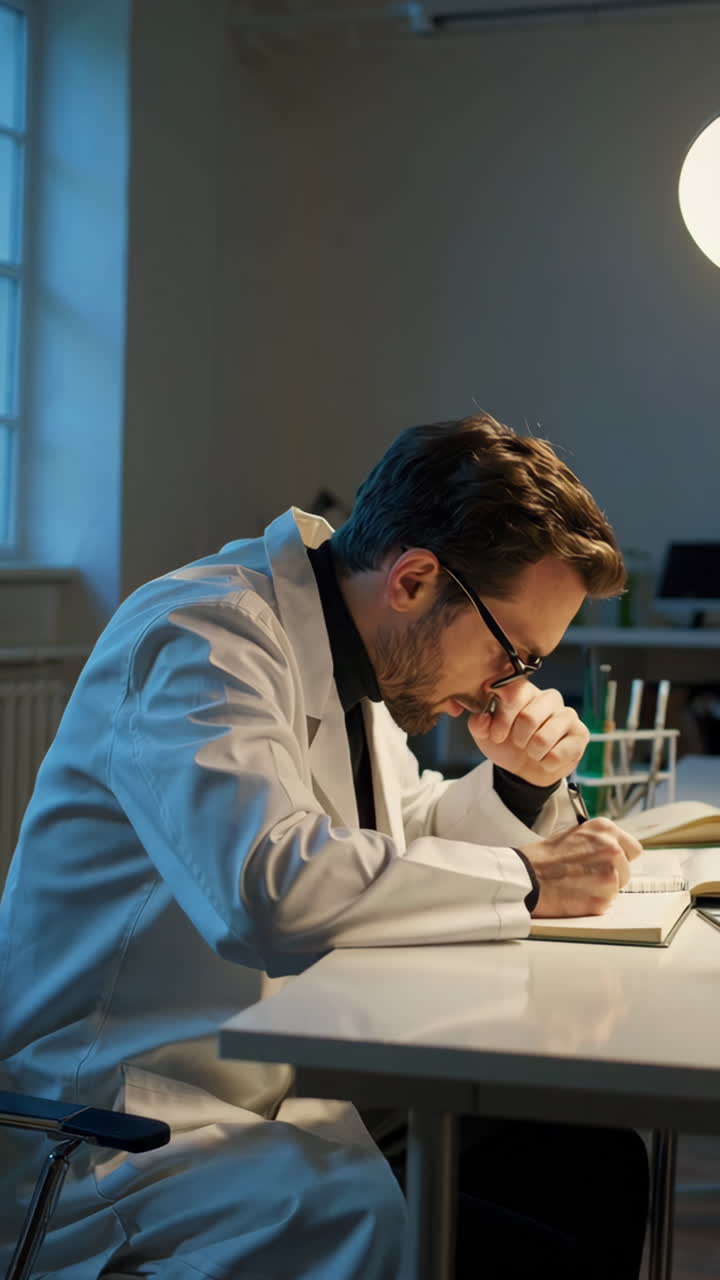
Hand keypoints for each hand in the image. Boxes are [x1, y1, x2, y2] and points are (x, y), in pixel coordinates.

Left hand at [467, 682, 588, 785]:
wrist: (524, 770)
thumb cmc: (506, 744)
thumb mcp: (486, 735)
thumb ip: (479, 724)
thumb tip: (483, 717)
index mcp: (526, 691)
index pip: (515, 692)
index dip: (503, 718)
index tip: (497, 735)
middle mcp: (549, 697)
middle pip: (529, 717)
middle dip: (518, 738)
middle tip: (518, 743)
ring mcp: (568, 714)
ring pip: (544, 738)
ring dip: (532, 752)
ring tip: (532, 751)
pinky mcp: (581, 734)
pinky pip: (558, 754)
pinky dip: (546, 763)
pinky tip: (546, 758)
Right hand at [520, 818, 643, 918]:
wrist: (524, 876)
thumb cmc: (543, 857)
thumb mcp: (574, 834)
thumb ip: (598, 841)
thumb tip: (615, 852)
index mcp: (605, 829)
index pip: (633, 849)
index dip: (620, 858)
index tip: (607, 863)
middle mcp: (612, 849)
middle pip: (626, 871)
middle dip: (610, 876)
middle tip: (585, 876)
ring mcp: (609, 875)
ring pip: (616, 889)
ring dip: (601, 890)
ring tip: (576, 885)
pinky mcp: (602, 900)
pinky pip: (605, 904)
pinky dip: (592, 904)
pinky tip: (574, 895)